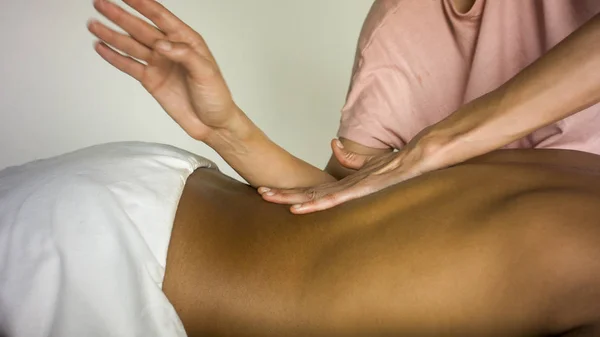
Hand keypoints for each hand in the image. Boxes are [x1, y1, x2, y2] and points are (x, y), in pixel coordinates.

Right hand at [88, 0, 239, 140]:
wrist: (213, 124)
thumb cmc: (216, 97)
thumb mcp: (206, 73)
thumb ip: (185, 55)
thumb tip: (162, 45)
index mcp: (186, 41)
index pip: (161, 17)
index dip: (143, 4)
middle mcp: (170, 49)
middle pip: (140, 28)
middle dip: (120, 16)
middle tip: (101, 3)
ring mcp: (159, 64)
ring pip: (131, 45)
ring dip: (112, 34)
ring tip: (94, 24)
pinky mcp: (151, 80)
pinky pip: (129, 65)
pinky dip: (114, 57)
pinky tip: (102, 47)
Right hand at [259, 135, 443, 213]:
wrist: (428, 158)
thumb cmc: (404, 164)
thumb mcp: (372, 161)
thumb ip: (351, 158)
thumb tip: (333, 145)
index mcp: (349, 186)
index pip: (316, 188)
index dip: (294, 189)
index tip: (272, 189)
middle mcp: (350, 191)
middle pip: (312, 194)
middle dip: (286, 195)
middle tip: (261, 195)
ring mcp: (357, 191)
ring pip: (319, 198)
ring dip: (293, 199)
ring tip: (269, 197)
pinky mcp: (367, 188)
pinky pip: (338, 197)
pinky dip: (318, 203)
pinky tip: (301, 207)